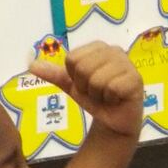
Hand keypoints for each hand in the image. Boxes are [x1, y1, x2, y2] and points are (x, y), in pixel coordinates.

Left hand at [30, 41, 144, 137]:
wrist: (113, 120)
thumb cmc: (95, 98)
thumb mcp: (71, 85)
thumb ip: (54, 74)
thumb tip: (31, 65)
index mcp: (99, 47)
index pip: (72, 59)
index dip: (75, 77)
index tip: (86, 84)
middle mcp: (115, 51)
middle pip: (83, 67)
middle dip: (86, 87)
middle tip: (97, 92)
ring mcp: (128, 64)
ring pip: (97, 79)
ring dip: (98, 95)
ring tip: (107, 96)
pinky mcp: (136, 80)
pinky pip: (112, 88)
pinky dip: (111, 99)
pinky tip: (117, 99)